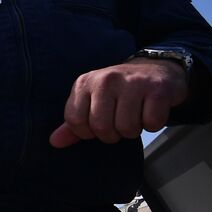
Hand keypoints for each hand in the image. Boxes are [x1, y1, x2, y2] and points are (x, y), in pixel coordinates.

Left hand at [49, 58, 189, 147]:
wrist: (155, 69)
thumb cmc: (120, 91)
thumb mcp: (92, 101)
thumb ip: (73, 123)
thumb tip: (54, 142)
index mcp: (84, 83)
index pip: (75, 122)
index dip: (88, 132)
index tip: (99, 123)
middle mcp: (106, 79)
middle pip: (101, 128)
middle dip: (113, 134)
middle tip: (120, 121)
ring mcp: (132, 82)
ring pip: (127, 128)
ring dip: (133, 130)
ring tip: (135, 115)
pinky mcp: (157, 89)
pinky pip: (151, 123)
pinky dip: (153, 124)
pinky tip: (150, 111)